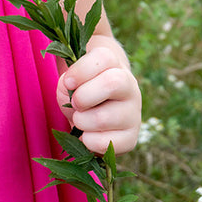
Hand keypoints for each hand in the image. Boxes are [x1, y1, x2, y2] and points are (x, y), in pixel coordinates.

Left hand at [56, 36, 141, 154]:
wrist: (98, 109)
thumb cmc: (81, 88)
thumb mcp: (71, 80)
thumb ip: (67, 82)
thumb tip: (71, 92)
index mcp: (114, 64)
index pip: (104, 58)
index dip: (81, 70)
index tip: (68, 82)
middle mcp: (129, 86)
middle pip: (112, 83)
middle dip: (84, 96)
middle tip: (74, 103)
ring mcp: (134, 112)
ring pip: (105, 117)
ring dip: (82, 121)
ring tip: (78, 120)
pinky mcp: (132, 137)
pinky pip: (109, 143)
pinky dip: (90, 142)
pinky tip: (86, 136)